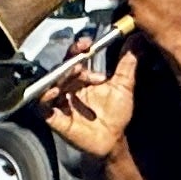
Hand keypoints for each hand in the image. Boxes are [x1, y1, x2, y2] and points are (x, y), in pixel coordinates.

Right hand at [39, 45, 138, 159]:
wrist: (113, 139)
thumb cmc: (116, 114)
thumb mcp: (124, 85)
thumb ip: (127, 63)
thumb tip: (136, 40)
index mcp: (83, 79)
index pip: (76, 59)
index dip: (78, 50)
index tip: (86, 44)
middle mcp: (69, 88)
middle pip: (62, 70)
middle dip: (70, 63)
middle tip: (80, 59)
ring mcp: (60, 102)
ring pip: (53, 85)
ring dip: (60, 76)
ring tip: (73, 71)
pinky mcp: (55, 118)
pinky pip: (43, 106)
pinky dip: (46, 98)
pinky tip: (55, 91)